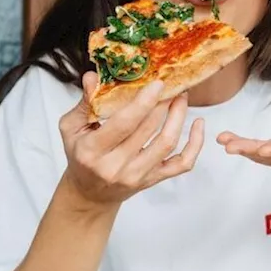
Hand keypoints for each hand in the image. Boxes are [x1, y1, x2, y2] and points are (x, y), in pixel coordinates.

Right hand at [58, 73, 204, 206]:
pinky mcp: (153, 180)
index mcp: (93, 150)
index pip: (124, 124)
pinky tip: (198, 124)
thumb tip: (92, 76)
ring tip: (181, 97)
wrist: (91, 194)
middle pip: (149, 130)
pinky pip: (182, 164)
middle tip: (172, 84)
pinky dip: (195, 144)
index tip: (158, 83)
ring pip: (167, 143)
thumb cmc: (81, 156)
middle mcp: (116, 166)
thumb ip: (85, 102)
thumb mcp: (71, 128)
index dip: (144, 102)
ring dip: (179, 117)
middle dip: (163, 103)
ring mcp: (137, 175)